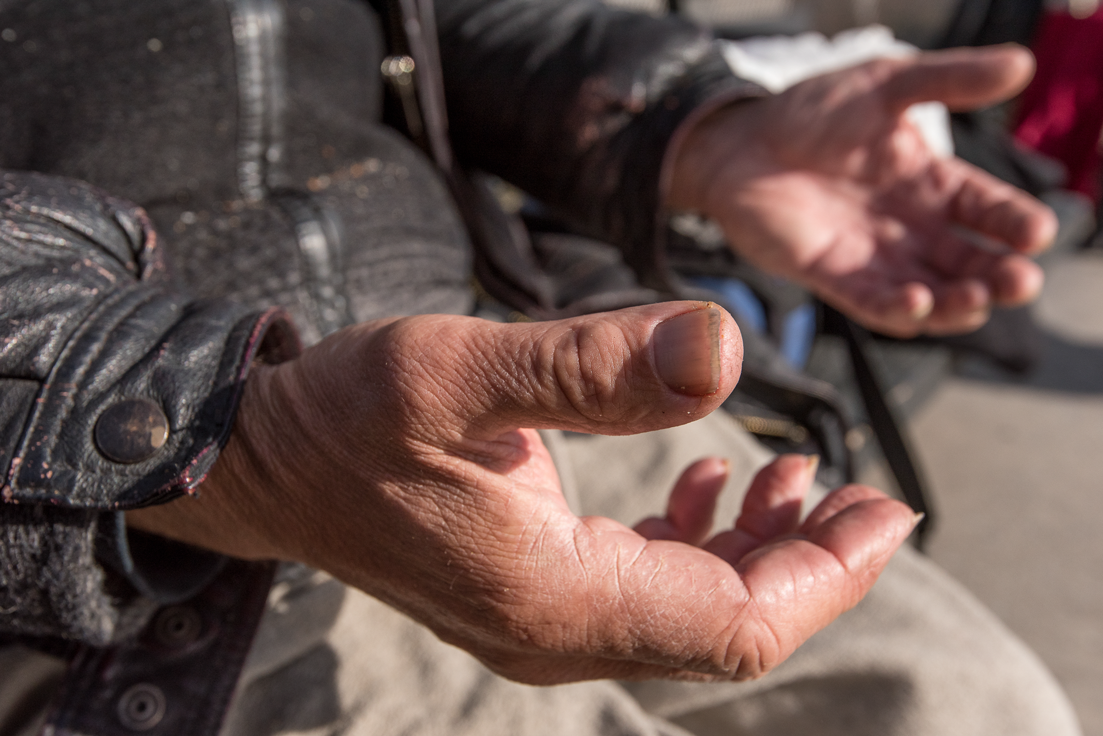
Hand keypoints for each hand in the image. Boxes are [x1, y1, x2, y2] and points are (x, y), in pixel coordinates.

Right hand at [128, 302, 915, 682]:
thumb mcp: (460, 368)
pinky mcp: (531, 588)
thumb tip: (722, 347)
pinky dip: (696, 540)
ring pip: (690, 609)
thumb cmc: (345, 419)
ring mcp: (545, 617)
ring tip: (797, 472)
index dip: (827, 573)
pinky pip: (644, 584)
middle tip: (864, 488)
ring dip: (758, 549)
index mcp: (557, 599)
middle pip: (725, 626)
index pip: (735, 622)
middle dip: (810, 561)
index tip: (887, 506)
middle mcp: (559, 630)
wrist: (264, 462)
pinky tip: (712, 479)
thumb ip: (592, 367)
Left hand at [669, 45, 1056, 336]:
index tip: (1037, 231)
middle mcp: (910, 229)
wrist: (741, 141)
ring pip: (930, 295)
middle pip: (969, 264)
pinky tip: (917, 302)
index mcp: (932, 185)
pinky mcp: (831, 276)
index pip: (988, 212)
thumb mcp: (886, 85)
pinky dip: (898, 310)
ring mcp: (873, 258)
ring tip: (977, 298)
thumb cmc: (812, 113)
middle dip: (1000, 277)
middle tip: (1020, 281)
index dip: (1015, 224)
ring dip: (958, 304)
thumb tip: (1020, 63)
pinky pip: (871, 304)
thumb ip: (948, 78)